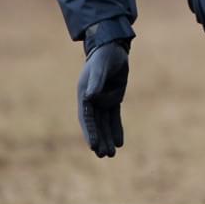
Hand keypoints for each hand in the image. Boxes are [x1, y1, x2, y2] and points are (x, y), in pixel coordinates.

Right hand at [77, 40, 129, 157]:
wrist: (112, 47)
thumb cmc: (105, 56)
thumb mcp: (101, 67)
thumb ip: (96, 81)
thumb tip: (90, 97)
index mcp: (84, 94)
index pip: (86, 117)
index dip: (90, 132)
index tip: (93, 145)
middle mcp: (91, 100)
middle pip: (95, 124)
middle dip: (99, 140)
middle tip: (104, 156)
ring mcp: (103, 100)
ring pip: (105, 124)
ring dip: (107, 138)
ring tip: (111, 154)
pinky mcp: (113, 98)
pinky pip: (114, 118)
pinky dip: (116, 129)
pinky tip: (119, 143)